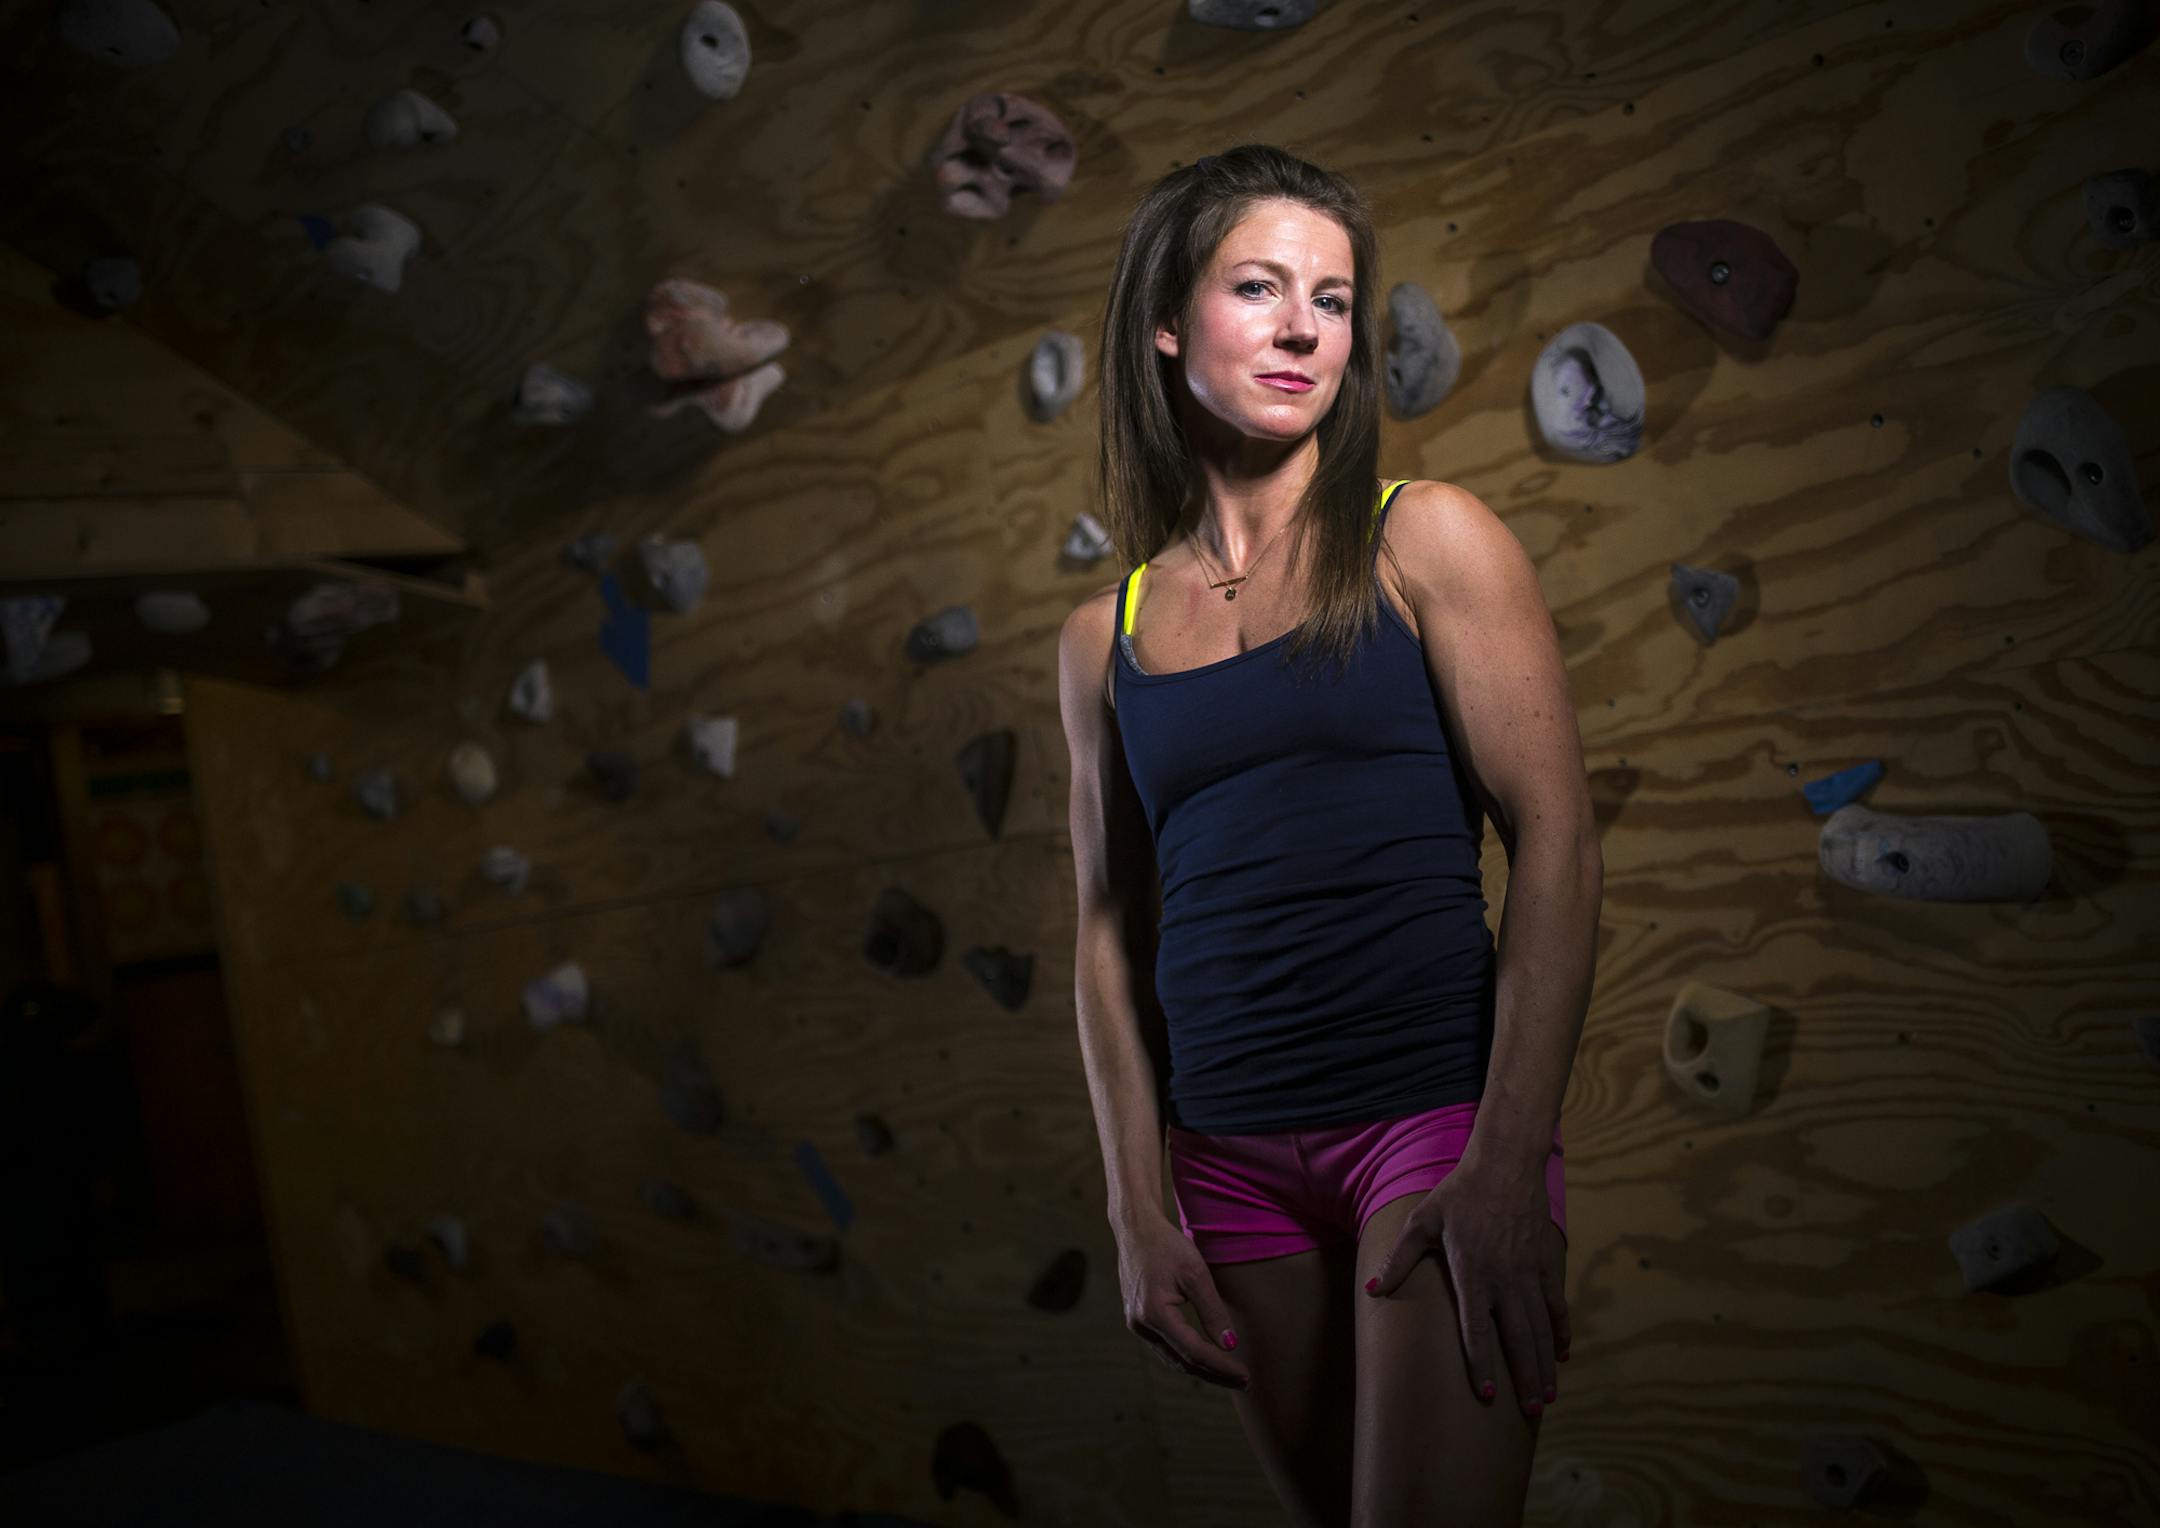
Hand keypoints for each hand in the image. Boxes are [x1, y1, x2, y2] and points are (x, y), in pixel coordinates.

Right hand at [1114, 1215, 1254, 1392]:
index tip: (1246, 1375)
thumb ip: (1213, 1311)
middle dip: (1215, 1375)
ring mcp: (1137, 1325)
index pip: (1194, 1352)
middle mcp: (1141, 1325)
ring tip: (1231, 1375)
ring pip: (1172, 1359)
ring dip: (1202, 1370)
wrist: (1136, 1230)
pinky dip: (1187, 1356)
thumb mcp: (1196, 1274)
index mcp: (1154, 1313)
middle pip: (1182, 1362)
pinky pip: (1165, 1348)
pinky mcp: (1138, 1321)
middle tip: (1245, 1382)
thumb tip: (1230, 1345)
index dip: (1221, 1366)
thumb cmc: (1167, 1246)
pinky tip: (1207, 1359)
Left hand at [1362, 1160, 1568, 1413]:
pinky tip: (1562, 1354)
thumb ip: (1397, 1259)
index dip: (1480, 1364)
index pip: (1476, 1329)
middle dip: (1524, 1378)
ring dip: (1545, 1364)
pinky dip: (1561, 1331)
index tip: (1486, 1396)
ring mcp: (1530, 1271)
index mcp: (1472, 1272)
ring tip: (1547, 1396)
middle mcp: (1504, 1278)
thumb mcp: (1421, 1222)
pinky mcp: (1548, 1261)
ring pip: (1541, 1327)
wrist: (1505, 1163)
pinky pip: (1557, 1304)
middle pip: (1517, 1338)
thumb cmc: (1458, 1193)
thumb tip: (1371, 1290)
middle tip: (1529, 1412)